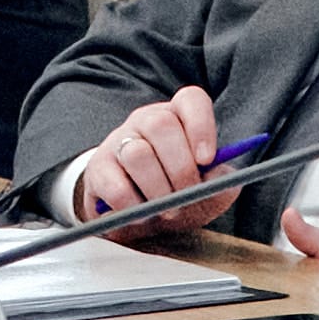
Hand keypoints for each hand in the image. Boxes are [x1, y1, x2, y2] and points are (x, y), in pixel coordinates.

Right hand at [55, 88, 233, 229]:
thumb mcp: (206, 192)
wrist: (135, 219)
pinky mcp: (98, 169)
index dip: (201, 126)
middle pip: (162, 125)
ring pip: (137, 153)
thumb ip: (220, 183)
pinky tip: (140, 214)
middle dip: (180, 168)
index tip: (208, 159)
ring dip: (157, 190)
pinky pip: (115, 184)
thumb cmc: (176, 196)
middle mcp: (146, 121)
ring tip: (166, 210)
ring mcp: (118, 141)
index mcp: (178, 117)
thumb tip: (220, 174)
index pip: (191, 99)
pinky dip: (133, 205)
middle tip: (187, 196)